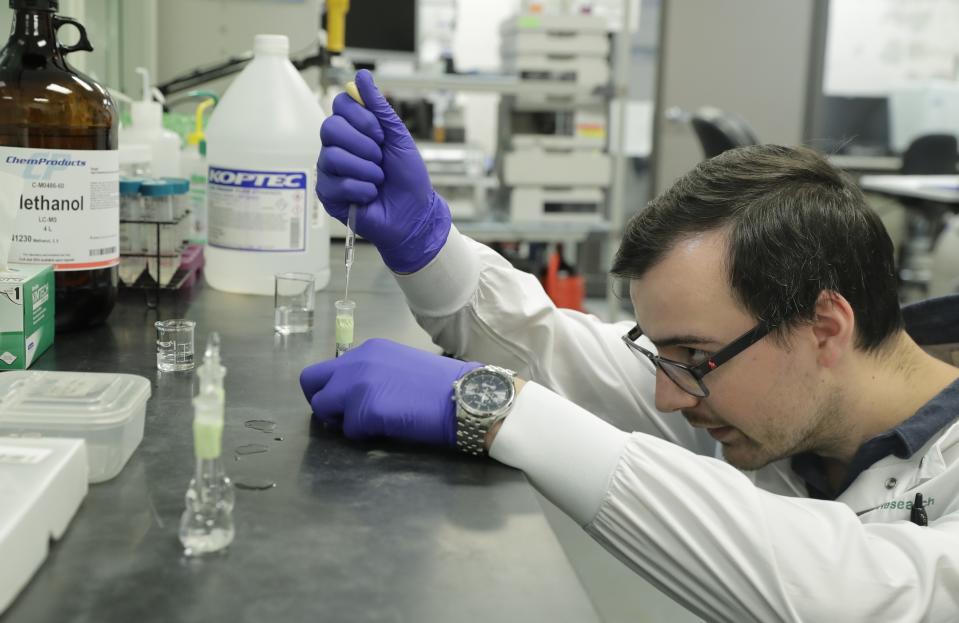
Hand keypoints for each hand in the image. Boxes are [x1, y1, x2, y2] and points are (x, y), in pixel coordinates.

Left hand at [299, 338, 480, 445]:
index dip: (332, 389)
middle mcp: (356, 361)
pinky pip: (348, 431)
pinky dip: (362, 435)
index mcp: (367, 350)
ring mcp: (358, 385)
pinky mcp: (365, 410)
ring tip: (370, 424)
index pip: (328, 369)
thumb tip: (353, 393)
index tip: (348, 403)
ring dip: (341, 420)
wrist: (465, 396)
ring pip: (323, 408)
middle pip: (310, 381)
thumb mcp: (399, 365)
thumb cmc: (441, 385)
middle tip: (342, 417)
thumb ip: (372, 372)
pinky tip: (387, 429)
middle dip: (321, 402)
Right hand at [316, 69, 451, 273]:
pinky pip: (336, 183)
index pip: (340, 105)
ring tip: (378, 179)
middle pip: (330, 127)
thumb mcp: (398, 137)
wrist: (414, 213)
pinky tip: (371, 195)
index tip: (381, 135)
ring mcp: (330, 171)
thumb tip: (362, 75)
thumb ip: (379, 107)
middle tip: (379, 158)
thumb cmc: (408, 178)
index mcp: (353, 131)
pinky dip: (362, 189)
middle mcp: (337, 147)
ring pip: (332, 156)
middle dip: (363, 144)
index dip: (361, 118)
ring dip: (366, 169)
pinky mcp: (328, 195)